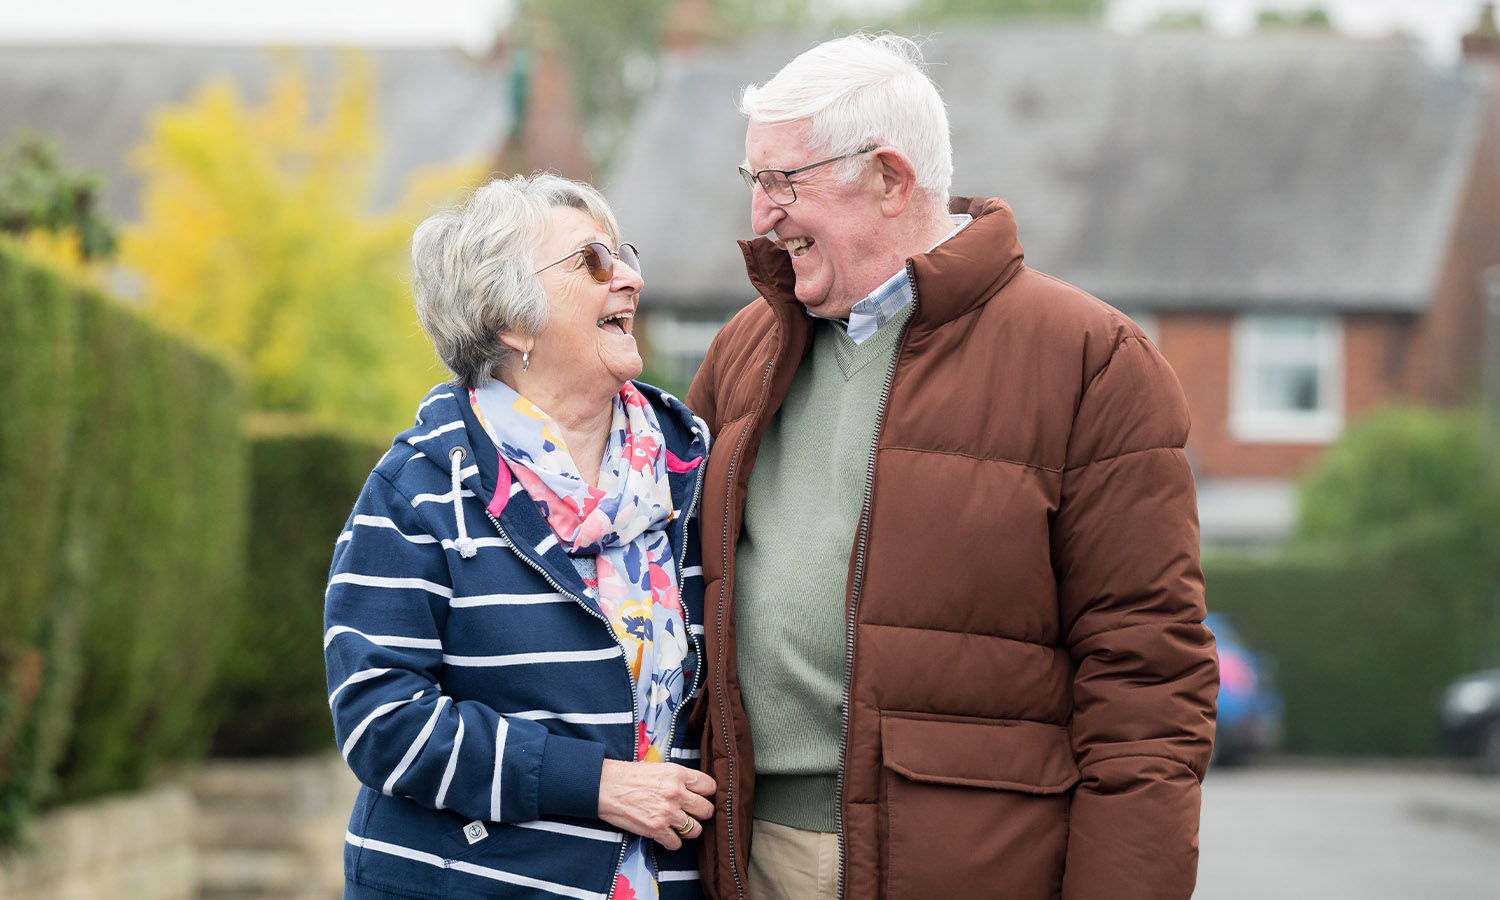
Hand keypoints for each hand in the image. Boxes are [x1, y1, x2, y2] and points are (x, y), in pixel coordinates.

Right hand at [597, 759, 715, 850]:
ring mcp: (667, 813)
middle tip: (692, 813)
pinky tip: (666, 834)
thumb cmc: (628, 775)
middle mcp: (676, 793)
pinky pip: (677, 844)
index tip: (701, 797)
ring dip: (688, 829)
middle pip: (707, 810)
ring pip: (696, 830)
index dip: (707, 793)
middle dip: (701, 813)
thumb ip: (678, 778)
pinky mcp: (656, 829)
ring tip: (679, 825)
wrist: (605, 786)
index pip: (710, 786)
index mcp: (678, 774)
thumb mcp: (659, 767)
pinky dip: (672, 842)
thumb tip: (694, 788)